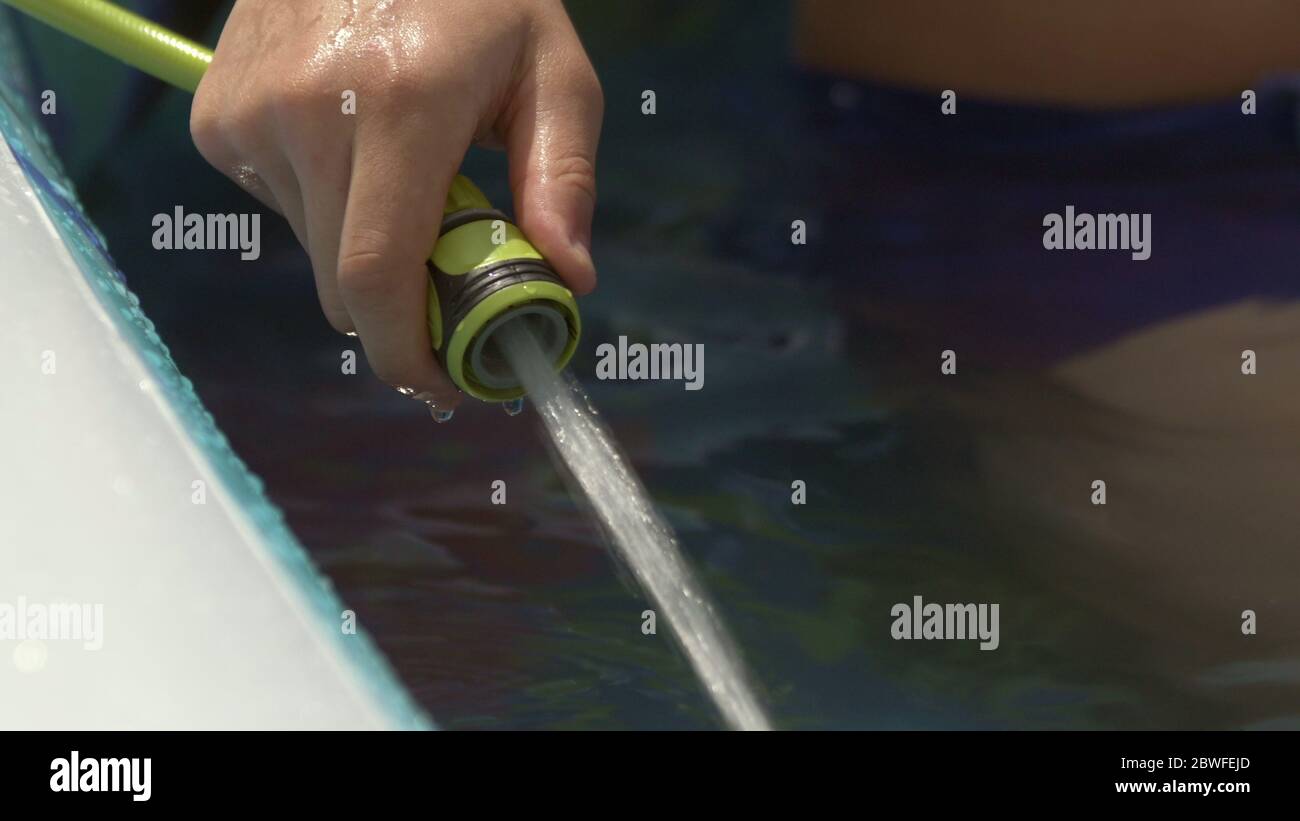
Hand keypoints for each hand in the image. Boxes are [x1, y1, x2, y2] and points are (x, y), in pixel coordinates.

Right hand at [190, 0, 602, 408]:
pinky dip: (327, 204)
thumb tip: (569, 278)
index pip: (379, 274)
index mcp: (400, 103)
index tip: (445, 383)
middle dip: (403, 309)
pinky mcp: (217, 118)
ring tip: (405, 173)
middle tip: (453, 281)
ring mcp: (249, 114)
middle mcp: (307, 112)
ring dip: (367, 247)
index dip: (407, 353)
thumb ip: (563, 176)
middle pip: (345, 285)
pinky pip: (281, 207)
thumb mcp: (551, 67)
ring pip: (314, 252)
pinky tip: (353, 140)